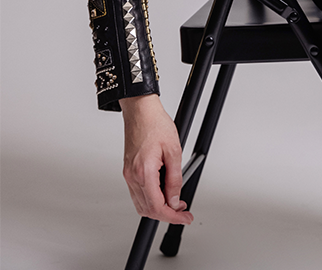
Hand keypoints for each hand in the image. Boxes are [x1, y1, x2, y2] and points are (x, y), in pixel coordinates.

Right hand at [120, 94, 191, 224]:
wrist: (140, 112)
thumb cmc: (156, 125)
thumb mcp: (174, 151)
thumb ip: (175, 178)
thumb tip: (175, 199)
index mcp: (144, 172)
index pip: (157, 206)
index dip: (172, 216)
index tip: (184, 218)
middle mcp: (133, 177)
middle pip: (148, 209)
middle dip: (167, 213)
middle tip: (183, 210)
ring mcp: (128, 175)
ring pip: (142, 204)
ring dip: (159, 206)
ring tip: (176, 200)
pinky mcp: (128, 171)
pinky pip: (138, 193)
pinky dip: (152, 198)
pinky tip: (164, 191)